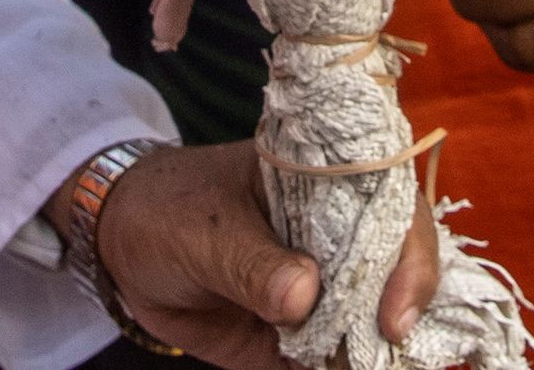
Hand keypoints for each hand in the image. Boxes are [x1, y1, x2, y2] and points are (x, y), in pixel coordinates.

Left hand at [94, 139, 441, 367]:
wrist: (122, 245)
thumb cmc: (167, 210)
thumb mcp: (202, 230)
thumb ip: (250, 261)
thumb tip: (304, 296)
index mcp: (327, 182)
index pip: (395, 209)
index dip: (410, 257)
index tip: (394, 313)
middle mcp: (338, 235)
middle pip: (400, 272)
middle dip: (406, 317)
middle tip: (388, 352)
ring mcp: (322, 288)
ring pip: (373, 323)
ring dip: (377, 353)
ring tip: (364, 369)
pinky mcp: (298, 336)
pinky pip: (332, 359)